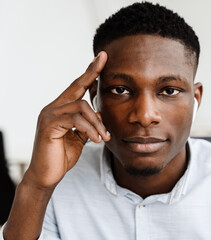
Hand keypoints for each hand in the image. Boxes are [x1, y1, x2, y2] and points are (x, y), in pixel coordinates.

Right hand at [24, 51, 109, 188]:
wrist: (47, 175)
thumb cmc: (62, 155)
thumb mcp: (80, 137)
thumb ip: (87, 124)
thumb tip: (100, 113)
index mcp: (61, 108)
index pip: (77, 87)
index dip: (89, 72)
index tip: (101, 58)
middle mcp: (53, 107)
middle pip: (76, 85)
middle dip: (91, 72)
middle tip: (104, 59)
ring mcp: (49, 115)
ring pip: (81, 106)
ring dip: (97, 122)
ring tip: (104, 137)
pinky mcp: (49, 125)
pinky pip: (76, 120)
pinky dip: (90, 129)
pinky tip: (97, 139)